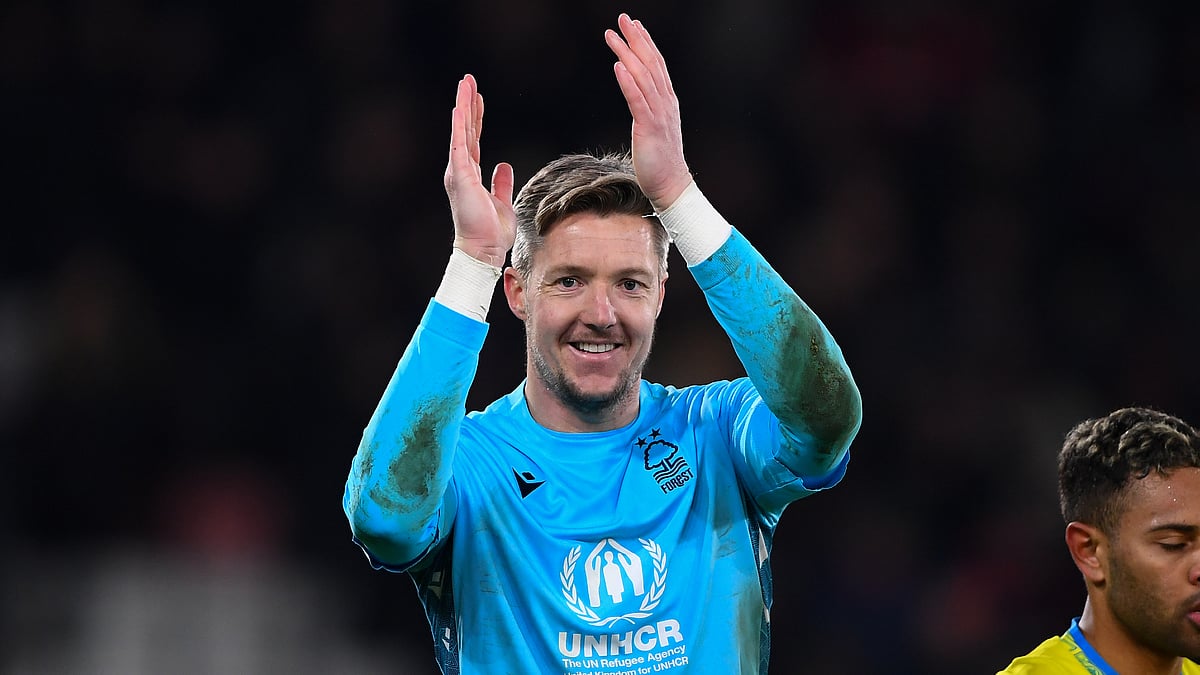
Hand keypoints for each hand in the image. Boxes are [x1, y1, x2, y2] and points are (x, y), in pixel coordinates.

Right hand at [443, 74, 515, 266]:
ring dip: (463, 107)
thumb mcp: (502, 201)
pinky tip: (461, 109)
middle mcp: (462, 169)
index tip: (477, 97)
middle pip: (465, 129)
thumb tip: (503, 166)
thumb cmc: (491, 231)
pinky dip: (460, 126)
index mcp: (471, 173)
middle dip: (467, 103)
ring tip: (464, 84)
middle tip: (468, 80)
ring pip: (461, 131)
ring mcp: (459, 171)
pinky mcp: (461, 176)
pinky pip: (460, 145)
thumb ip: (501, 182)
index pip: (473, 138)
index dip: (475, 117)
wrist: (484, 249)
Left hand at [605, 13, 691, 210]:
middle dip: (636, 39)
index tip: (634, 25)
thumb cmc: (660, 160)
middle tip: (623, 19)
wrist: (671, 185)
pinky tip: (618, 66)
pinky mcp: (649, 128)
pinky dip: (628, 81)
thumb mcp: (654, 127)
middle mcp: (665, 103)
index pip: (657, 65)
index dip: (645, 43)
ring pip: (642, 77)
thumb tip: (637, 94)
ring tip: (612, 36)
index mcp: (667, 102)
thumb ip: (648, 108)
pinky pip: (637, 100)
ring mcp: (659, 114)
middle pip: (650, 63)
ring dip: (627, 53)